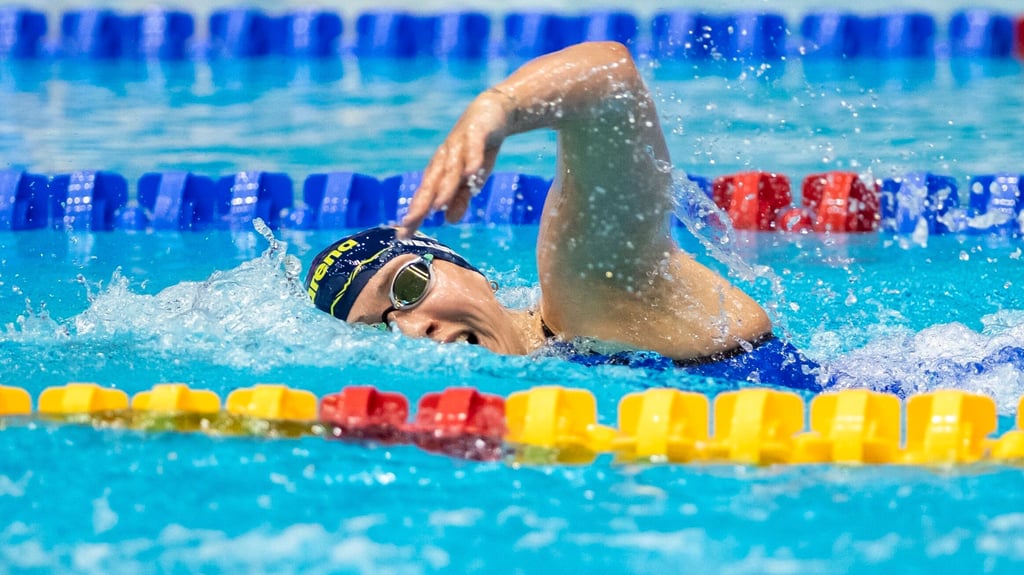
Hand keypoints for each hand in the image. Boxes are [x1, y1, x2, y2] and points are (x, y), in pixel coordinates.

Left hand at [398, 91, 511, 236]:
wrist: (492, 112)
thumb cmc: (477, 149)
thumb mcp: (471, 178)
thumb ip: (460, 197)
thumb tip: (449, 220)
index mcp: (440, 170)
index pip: (425, 196)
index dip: (415, 215)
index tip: (403, 235)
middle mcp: (445, 158)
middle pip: (431, 183)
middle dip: (420, 204)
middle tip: (409, 223)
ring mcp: (460, 145)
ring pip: (451, 168)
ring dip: (444, 187)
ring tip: (437, 206)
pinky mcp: (477, 133)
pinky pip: (474, 148)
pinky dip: (473, 159)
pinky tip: (472, 174)